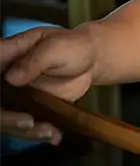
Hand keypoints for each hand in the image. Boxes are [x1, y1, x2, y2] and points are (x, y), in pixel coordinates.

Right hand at [0, 27, 98, 144]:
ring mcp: (13, 97)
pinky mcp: (27, 110)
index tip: (2, 103)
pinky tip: (54, 135)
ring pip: (5, 118)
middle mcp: (3, 79)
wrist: (90, 61)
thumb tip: (11, 78)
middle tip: (28, 122)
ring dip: (22, 129)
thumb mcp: (56, 47)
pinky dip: (36, 133)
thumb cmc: (72, 46)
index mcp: (4, 55)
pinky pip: (24, 126)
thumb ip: (35, 60)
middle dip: (4, 117)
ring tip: (48, 130)